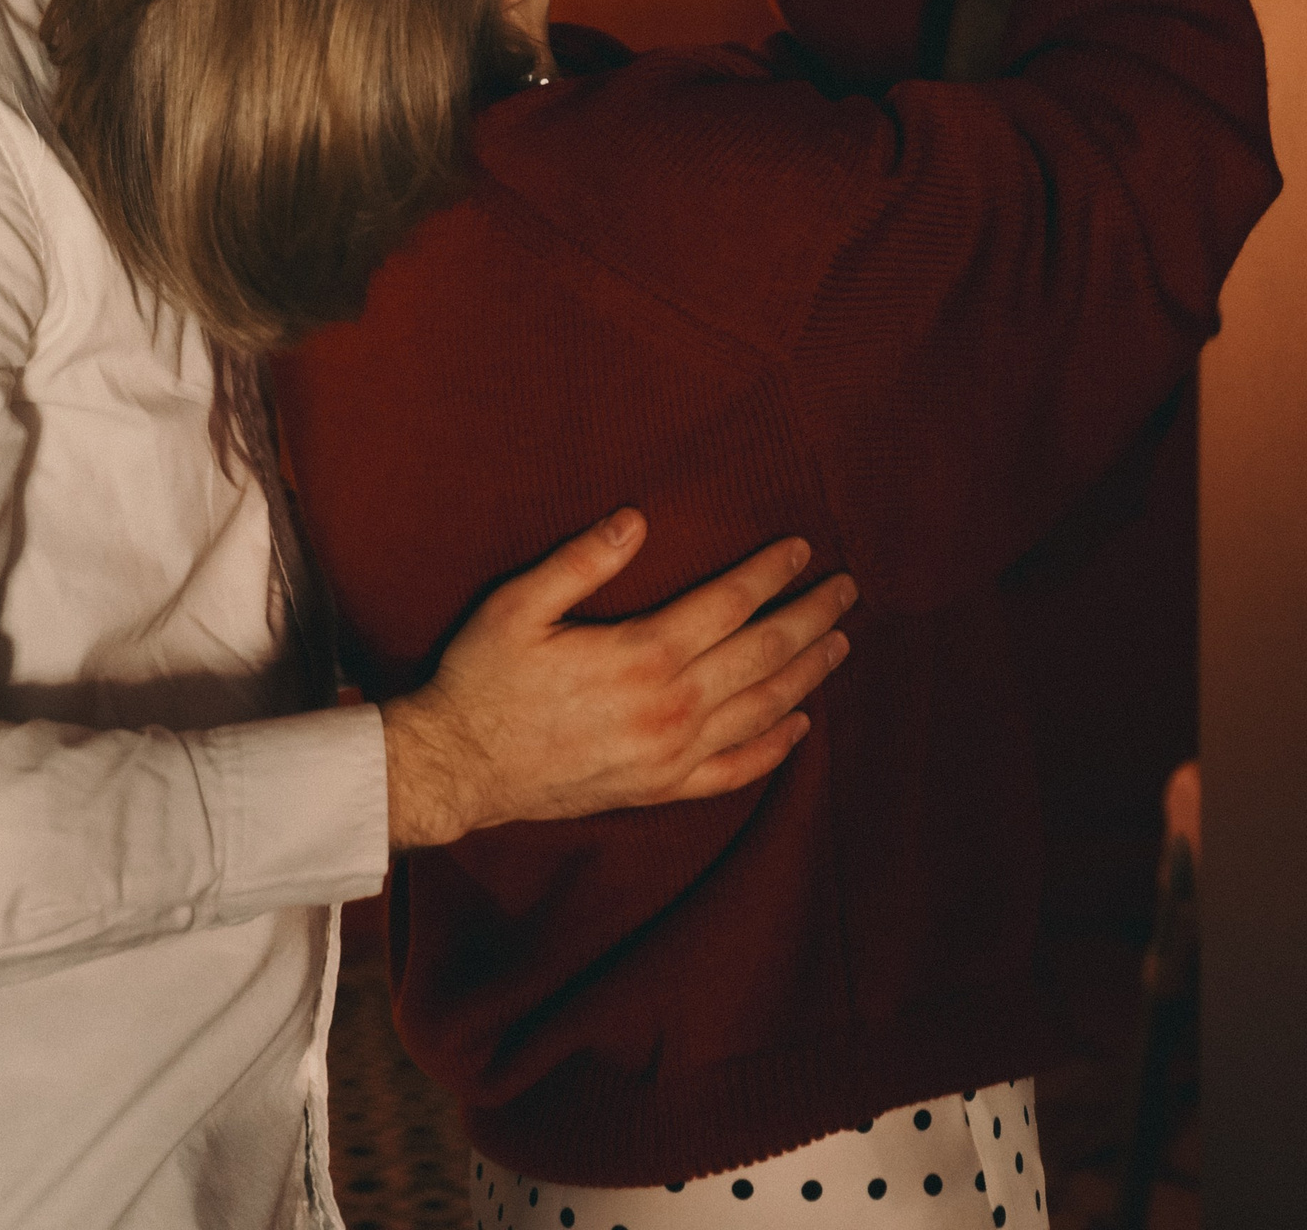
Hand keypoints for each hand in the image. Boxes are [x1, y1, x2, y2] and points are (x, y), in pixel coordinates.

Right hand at [379, 511, 855, 849]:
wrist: (457, 769)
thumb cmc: (483, 679)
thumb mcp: (518, 605)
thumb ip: (580, 561)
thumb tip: (636, 518)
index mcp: (641, 655)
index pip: (729, 605)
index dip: (770, 573)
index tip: (802, 549)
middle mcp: (669, 708)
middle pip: (762, 655)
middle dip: (810, 618)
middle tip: (848, 590)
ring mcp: (669, 755)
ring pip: (760, 711)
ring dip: (807, 674)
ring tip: (841, 643)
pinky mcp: (658, 789)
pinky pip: (733, 772)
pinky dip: (773, 748)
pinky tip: (799, 727)